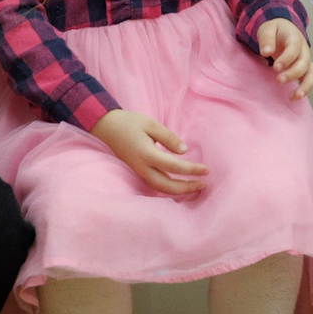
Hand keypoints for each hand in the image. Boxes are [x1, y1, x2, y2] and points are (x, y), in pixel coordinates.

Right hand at [91, 109, 208, 195]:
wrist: (106, 127)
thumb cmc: (129, 123)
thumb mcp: (151, 124)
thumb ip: (168, 138)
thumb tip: (184, 151)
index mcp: (146, 154)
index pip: (173, 166)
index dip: (191, 169)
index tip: (207, 169)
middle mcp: (141, 167)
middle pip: (166, 185)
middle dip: (186, 187)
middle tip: (203, 184)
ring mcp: (138, 172)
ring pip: (159, 188)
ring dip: (178, 190)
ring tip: (195, 187)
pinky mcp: (137, 172)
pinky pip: (154, 185)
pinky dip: (169, 188)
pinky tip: (180, 185)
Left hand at [258, 19, 312, 97]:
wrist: (284, 30)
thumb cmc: (275, 30)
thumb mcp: (267, 29)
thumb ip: (266, 39)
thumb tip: (266, 52)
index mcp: (295, 37)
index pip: (294, 47)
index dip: (286, 58)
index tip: (275, 67)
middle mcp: (304, 49)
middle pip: (304, 62)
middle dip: (293, 73)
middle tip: (279, 80)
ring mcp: (306, 59)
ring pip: (311, 73)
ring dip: (305, 85)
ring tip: (294, 96)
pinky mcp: (305, 68)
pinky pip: (309, 79)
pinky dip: (305, 88)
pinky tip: (294, 97)